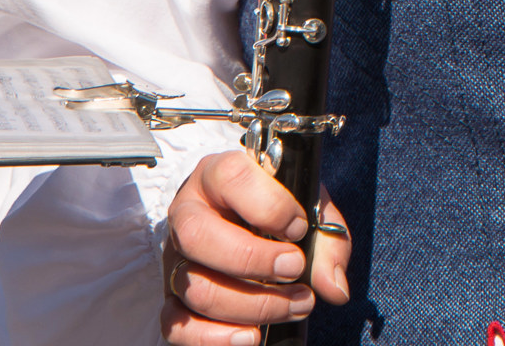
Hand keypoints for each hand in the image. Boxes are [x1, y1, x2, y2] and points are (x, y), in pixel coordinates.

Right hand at [160, 150, 349, 345]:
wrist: (253, 227)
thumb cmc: (281, 212)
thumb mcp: (309, 209)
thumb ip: (327, 241)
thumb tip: (333, 288)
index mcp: (219, 175)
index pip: (230, 177)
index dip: (270, 206)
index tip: (299, 227)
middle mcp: (188, 213)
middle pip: (199, 237)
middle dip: (254, 260)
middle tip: (295, 267)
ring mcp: (175, 258)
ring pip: (197, 287)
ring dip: (253, 305)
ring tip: (295, 304)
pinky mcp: (171, 299)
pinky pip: (177, 326)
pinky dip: (216, 338)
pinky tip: (252, 335)